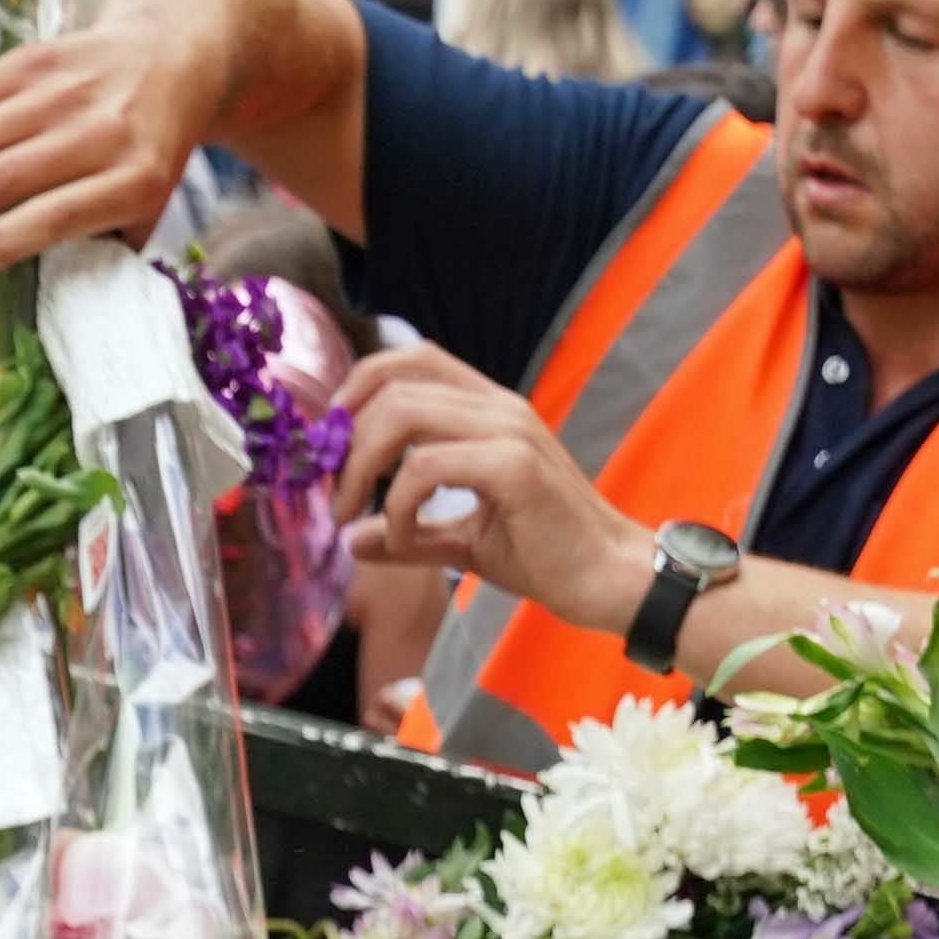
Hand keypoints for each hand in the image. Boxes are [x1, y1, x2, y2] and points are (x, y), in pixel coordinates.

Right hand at [0, 0, 261, 277]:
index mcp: (137, 180)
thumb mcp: (146, 208)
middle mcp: (102, 131)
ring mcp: (66, 90)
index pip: (50, 219)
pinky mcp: (37, 59)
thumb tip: (28, 279)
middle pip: (0, 181)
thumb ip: (98, 246)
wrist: (170, 59)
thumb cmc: (148, 154)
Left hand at [331, 338, 650, 629]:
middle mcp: (498, 407)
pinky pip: (426, 466)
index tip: (332, 444)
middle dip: (347, 439)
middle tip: (335, 496)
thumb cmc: (545, 552)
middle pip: (395, 384)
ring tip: (354, 516)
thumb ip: (409, 532)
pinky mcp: (514, 466)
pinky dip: (398, 505)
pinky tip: (402, 540)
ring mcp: (509, 430)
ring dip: (361, 469)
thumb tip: (354, 538)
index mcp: (489, 408)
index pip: (412, 360)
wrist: (607, 578)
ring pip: (403, 414)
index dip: (359, 387)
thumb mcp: (463, 539)